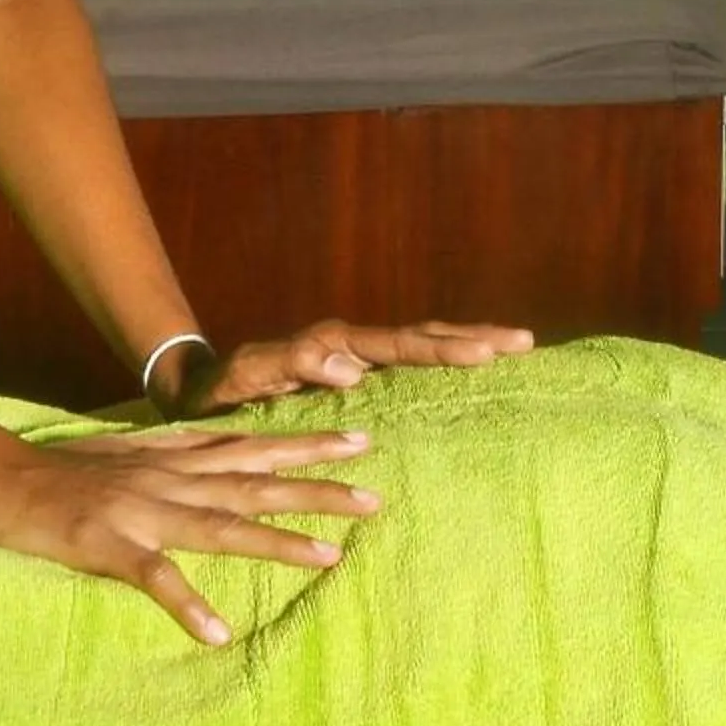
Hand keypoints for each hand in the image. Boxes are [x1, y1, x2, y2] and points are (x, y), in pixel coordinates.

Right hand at [0, 419, 379, 645]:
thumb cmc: (54, 472)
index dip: (306, 441)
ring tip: (330, 558)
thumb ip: (173, 455)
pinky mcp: (104, 545)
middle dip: (317, 488)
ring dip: (276, 542)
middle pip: (254, 483)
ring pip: (221, 526)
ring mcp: (138, 512)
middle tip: (375, 496)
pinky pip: (152, 579)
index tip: (360, 438)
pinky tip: (218, 632)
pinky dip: (185, 604)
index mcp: (170, 460)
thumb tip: (221, 454)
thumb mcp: (124, 454)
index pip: (251, 447)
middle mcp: (167, 480)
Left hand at [163, 318, 537, 414]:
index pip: (400, 343)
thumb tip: (352, 367)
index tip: (485, 352)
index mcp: (335, 344)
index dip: (443, 348)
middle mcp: (353, 347)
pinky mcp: (356, 380)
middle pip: (423, 336)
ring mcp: (358, 362)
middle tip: (524, 341)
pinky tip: (472, 377)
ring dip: (467, 345)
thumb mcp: (248, 375)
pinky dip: (442, 366)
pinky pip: (408, 370)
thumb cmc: (222, 387)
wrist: (201, 389)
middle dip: (473, 336)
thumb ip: (294, 363)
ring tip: (515, 347)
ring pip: (421, 347)